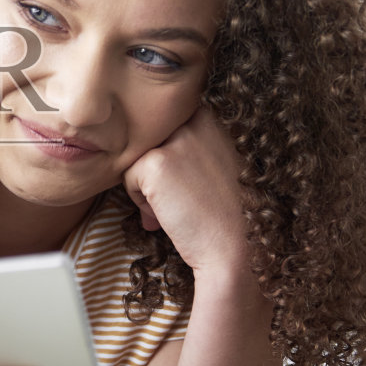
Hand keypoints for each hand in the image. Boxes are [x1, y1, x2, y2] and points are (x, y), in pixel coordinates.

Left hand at [122, 105, 254, 287]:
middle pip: (151, 142)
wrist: (238, 249)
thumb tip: (153, 153)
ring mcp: (176, 140)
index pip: (167, 128)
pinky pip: (128, 178)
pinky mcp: (156, 163)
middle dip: (159, 172)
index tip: (190, 184)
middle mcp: (195, 120)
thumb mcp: (218, 166)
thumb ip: (189, 150)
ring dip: (149, 187)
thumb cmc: (229, 214)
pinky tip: (170, 215)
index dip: (172, 160)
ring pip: (138, 160)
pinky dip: (140, 202)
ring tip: (178, 208)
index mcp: (213, 116)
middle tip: (184, 200)